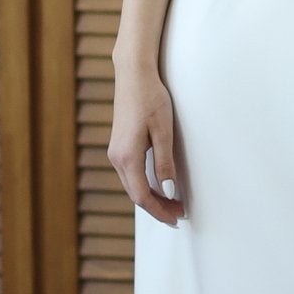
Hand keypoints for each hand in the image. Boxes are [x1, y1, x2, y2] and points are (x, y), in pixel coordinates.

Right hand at [108, 66, 185, 225]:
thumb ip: (165, 163)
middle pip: (135, 194)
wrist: (133, 75)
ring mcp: (115, 152)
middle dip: (157, 208)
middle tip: (178, 215)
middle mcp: (117, 158)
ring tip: (172, 204)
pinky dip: (144, 185)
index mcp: (127, 157)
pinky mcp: (118, 146)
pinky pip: (130, 175)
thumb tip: (169, 192)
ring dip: (151, 197)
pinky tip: (159, 186)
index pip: (142, 196)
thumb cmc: (151, 99)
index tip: (177, 218)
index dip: (160, 210)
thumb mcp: (163, 132)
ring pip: (132, 186)